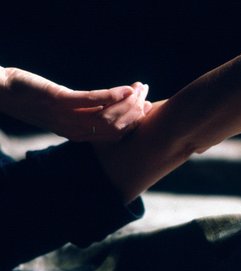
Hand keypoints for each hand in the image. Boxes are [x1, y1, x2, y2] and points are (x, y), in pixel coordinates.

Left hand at [2, 68, 151, 140]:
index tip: (148, 108)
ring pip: (107, 115)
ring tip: (140, 89)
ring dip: (129, 102)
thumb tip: (108, 105)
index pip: (114, 134)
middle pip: (115, 126)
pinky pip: (92, 100)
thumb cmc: (32, 98)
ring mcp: (66, 116)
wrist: (1, 91)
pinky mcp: (59, 101)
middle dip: (136, 110)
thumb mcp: (61, 109)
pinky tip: (126, 88)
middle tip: (147, 94)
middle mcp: (74, 129)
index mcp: (76, 134)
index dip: (134, 123)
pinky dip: (113, 95)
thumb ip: (83, 112)